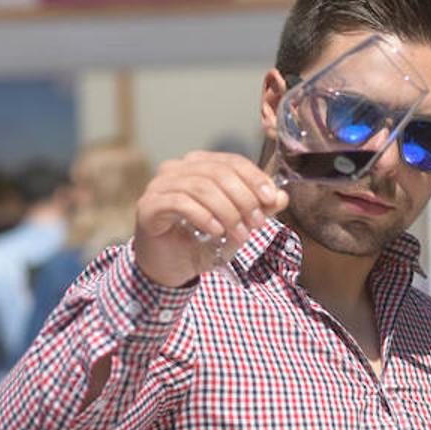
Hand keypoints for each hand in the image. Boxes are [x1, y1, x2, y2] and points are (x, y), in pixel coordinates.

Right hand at [134, 150, 288, 286]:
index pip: (232, 161)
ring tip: (240, 234)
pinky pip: (180, 202)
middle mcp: (177, 169)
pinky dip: (203, 216)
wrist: (168, 268)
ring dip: (227, 212)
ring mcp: (160, 185)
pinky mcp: (149, 205)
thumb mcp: (236, 226)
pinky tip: (216, 231)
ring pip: (201, 186)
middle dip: (244, 199)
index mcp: (198, 166)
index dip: (255, 179)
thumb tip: (281, 196)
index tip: (271, 201)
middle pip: (219, 172)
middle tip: (258, 224)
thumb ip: (258, 210)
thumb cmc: (200, 243)